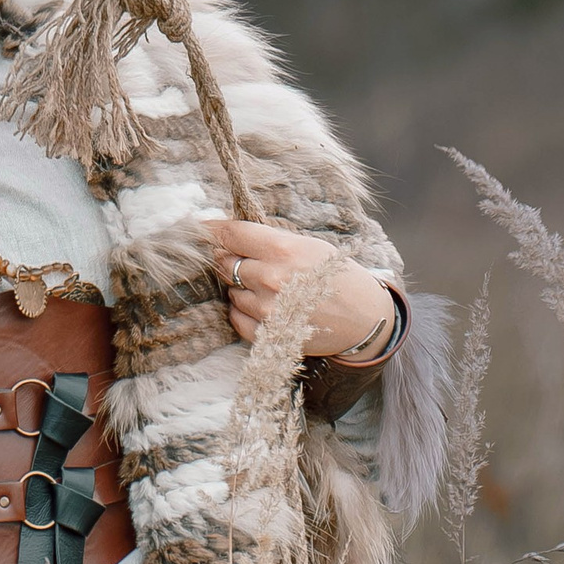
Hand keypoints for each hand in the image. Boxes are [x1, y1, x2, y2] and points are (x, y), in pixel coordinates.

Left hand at [206, 217, 396, 356]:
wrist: (364, 318)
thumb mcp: (308, 245)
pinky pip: (235, 317)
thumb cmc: (337, 276)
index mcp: (282, 249)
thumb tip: (228, 233)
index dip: (210, 230)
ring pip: (230, 290)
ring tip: (268, 287)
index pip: (229, 234)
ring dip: (240, 287)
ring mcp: (266, 309)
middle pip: (223, 262)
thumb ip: (269, 240)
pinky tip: (265, 305)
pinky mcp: (266, 334)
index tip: (199, 229)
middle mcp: (270, 278)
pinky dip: (243, 311)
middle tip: (247, 261)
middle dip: (229, 259)